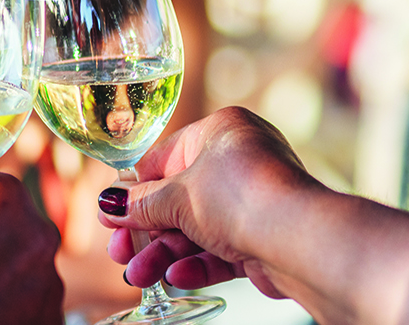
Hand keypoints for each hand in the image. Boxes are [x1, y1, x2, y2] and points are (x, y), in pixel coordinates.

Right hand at [96, 106, 323, 298]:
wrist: (299, 240)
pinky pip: (220, 249)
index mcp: (220, 131)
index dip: (133, 190)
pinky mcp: (262, 237)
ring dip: (165, 253)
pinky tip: (175, 277)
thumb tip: (110, 205)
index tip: (110, 214)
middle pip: (178, 199)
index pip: (164, 159)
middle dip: (146, 230)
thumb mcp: (178, 197)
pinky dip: (196, 264)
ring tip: (140, 275)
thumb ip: (141, 203)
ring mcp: (252, 201)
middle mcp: (239, 161)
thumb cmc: (243, 197)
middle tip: (120, 252)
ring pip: (196, 229)